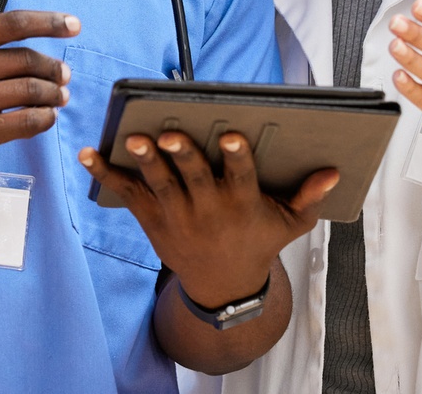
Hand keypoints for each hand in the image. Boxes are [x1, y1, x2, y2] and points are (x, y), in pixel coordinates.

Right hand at [0, 0, 79, 175]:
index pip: (13, 23)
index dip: (49, 22)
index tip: (74, 25)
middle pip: (28, 61)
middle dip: (54, 68)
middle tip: (64, 74)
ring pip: (31, 92)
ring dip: (54, 94)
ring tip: (59, 96)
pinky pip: (25, 123)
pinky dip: (44, 119)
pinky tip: (45, 116)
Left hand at [79, 130, 336, 307]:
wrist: (222, 287)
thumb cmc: (258, 243)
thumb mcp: (290, 225)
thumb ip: (309, 197)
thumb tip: (332, 171)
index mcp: (242, 205)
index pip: (241, 177)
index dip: (236, 157)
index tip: (231, 137)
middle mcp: (208, 210)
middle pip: (194, 179)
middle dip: (183, 156)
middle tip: (172, 134)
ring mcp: (177, 215)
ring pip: (160, 185)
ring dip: (146, 161)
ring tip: (133, 139)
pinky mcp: (152, 220)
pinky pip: (128, 194)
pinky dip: (107, 174)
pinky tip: (89, 153)